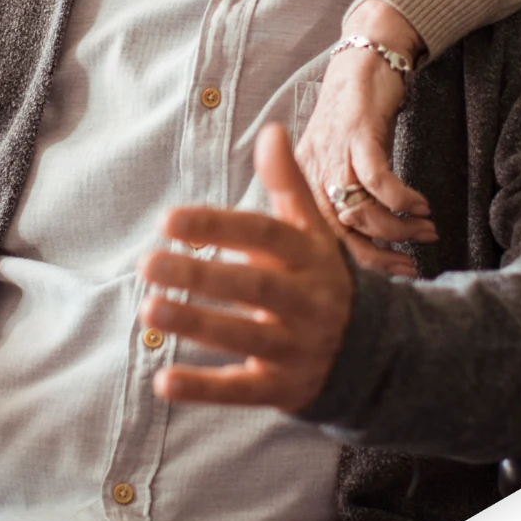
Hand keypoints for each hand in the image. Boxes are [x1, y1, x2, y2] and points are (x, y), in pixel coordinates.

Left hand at [139, 123, 354, 411]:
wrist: (373, 352)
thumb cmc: (320, 280)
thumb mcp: (311, 234)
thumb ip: (289, 185)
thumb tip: (272, 130)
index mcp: (309, 259)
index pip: (264, 237)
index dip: (217, 227)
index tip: (168, 220)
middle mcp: (307, 303)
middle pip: (253, 287)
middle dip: (200, 275)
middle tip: (147, 263)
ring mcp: (296, 348)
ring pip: (245, 337)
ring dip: (196, 325)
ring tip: (148, 310)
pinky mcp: (282, 388)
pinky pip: (241, 390)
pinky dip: (202, 388)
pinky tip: (162, 382)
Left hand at [295, 0, 437, 276]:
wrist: (364, 57)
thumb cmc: (355, 112)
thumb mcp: (340, 157)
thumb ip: (344, 194)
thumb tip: (368, 237)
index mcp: (303, 183)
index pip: (321, 239)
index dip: (356, 264)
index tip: (389, 275)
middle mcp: (311, 172)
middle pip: (337, 233)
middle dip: (377, 255)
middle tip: (409, 266)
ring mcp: (333, 152)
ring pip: (359, 210)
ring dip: (397, 228)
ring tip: (426, 231)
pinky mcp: (357, 133)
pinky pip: (377, 178)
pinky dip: (400, 199)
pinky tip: (420, 206)